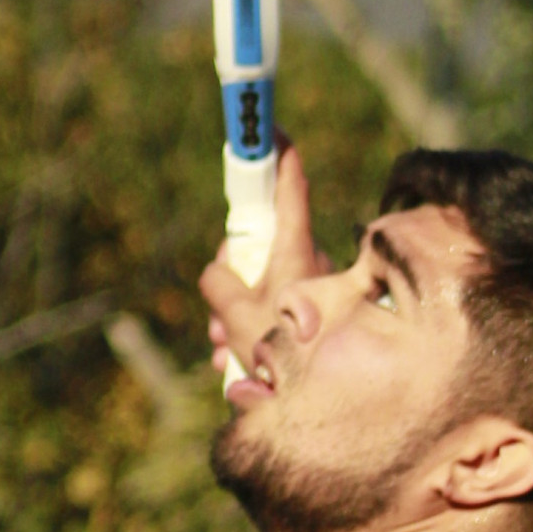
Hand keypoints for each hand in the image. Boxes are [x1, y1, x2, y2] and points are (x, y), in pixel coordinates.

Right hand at [197, 138, 330, 379]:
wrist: (315, 404)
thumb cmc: (279, 355)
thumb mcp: (233, 315)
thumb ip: (218, 282)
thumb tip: (217, 270)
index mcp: (295, 253)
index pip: (289, 191)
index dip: (279, 156)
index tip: (271, 127)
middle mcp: (306, 266)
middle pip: (260, 244)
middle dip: (231, 271)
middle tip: (217, 307)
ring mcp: (305, 292)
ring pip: (258, 281)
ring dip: (231, 309)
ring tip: (223, 343)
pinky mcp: (302, 317)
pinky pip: (266, 308)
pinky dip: (244, 328)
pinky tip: (232, 358)